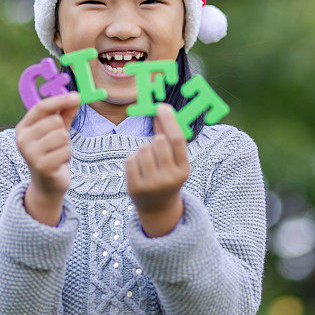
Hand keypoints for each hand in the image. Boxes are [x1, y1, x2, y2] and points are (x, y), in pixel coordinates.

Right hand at [16, 91, 80, 196]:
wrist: (46, 184)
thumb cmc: (51, 152)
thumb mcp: (56, 131)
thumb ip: (64, 113)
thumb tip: (76, 97)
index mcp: (23, 128)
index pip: (41, 107)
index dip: (60, 100)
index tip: (77, 96)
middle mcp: (22, 140)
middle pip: (54, 121)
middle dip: (63, 131)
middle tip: (57, 144)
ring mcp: (31, 154)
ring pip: (62, 136)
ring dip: (65, 145)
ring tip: (57, 153)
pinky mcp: (42, 166)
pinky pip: (66, 151)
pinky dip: (67, 156)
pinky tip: (59, 162)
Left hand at [126, 104, 190, 235]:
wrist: (158, 207)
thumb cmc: (167, 175)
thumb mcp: (174, 159)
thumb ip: (168, 135)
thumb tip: (161, 110)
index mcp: (183, 169)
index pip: (178, 140)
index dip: (169, 120)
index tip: (161, 107)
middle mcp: (170, 177)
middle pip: (158, 141)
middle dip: (155, 141)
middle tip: (156, 153)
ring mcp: (152, 184)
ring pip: (143, 149)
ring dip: (143, 151)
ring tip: (148, 164)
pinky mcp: (136, 187)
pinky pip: (131, 159)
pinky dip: (133, 160)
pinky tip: (139, 170)